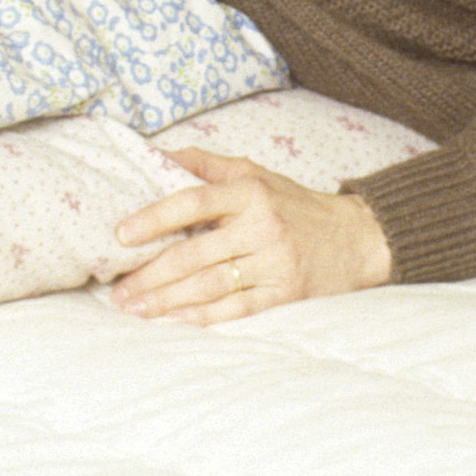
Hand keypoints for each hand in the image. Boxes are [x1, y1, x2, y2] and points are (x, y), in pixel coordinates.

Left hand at [108, 147, 392, 324]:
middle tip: (118, 290)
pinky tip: (173, 320)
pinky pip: (236, 309)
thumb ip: (208, 165)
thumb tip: (156, 155)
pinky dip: (202, 317)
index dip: (155, 217)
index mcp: (250, 192)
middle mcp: (262, 227)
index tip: (121, 234)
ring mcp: (275, 264)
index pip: (194, 201)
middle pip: (195, 253)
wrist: (357, 238)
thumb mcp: (256, 174)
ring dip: (167, 300)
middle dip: (151, 274)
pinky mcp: (286, 295)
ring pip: (210, 285)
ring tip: (135, 308)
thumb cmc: (295, 204)